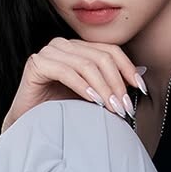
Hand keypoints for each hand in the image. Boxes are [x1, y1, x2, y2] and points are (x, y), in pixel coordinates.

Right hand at [1, 39, 146, 132]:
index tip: (140, 89)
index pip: (110, 51)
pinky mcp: (36, 64)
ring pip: (86, 65)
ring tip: (112, 108)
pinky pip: (66, 72)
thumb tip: (140, 78)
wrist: (30, 126)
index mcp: (79, 48)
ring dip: (103, 88)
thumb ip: (111, 85)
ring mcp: (49, 52)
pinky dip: (83, 87)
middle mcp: (64, 45)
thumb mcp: (92, 96)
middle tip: (124, 107)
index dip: (128, 69)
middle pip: (101, 57)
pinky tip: (93, 101)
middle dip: (117, 83)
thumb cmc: (60, 112)